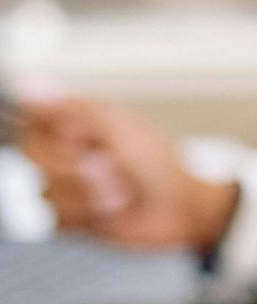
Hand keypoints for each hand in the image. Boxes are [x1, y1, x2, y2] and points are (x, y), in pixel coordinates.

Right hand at [20, 96, 238, 253]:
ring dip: (85, 193)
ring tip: (118, 191)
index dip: (48, 129)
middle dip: (70, 166)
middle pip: (32, 155)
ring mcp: (66, 184)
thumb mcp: (114, 125)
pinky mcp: (71, 217)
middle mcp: (64, 151)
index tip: (76, 136)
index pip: (32, 118)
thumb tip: (28, 85)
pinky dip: (86, 213)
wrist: (182, 207)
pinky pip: (55, 218)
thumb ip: (67, 109)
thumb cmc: (158, 162)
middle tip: (106, 167)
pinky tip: (112, 208)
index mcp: (74, 121)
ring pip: (44, 189)